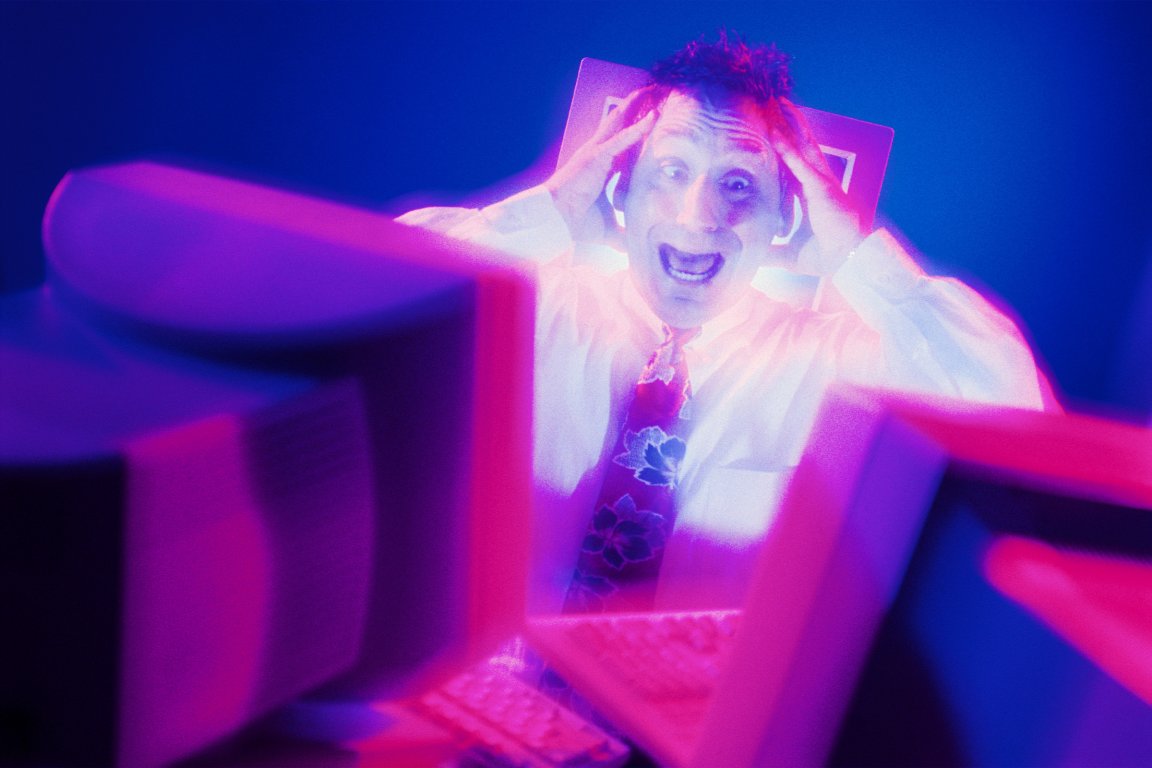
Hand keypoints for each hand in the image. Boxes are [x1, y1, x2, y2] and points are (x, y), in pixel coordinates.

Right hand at [545, 86, 657, 241]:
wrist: (555, 220)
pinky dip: (638, 127)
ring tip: (654, 90)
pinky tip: (653, 116)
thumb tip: (638, 247)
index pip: (624, 145)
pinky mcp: (597, 156)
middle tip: (655, 94)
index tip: (653, 121)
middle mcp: (599, 155)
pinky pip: (622, 138)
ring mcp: (597, 153)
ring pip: (621, 122)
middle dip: (637, 109)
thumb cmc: (575, 222)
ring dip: (638, 106)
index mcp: (601, 168)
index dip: (638, 132)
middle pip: (621, 126)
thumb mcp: (609, 230)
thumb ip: (624, 235)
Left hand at [768, 98, 864, 275]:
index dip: (781, 145)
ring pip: (801, 145)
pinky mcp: (820, 187)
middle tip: (772, 104)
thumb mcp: (789, 253)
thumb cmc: (826, 256)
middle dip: (786, 124)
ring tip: (776, 102)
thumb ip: (770, 251)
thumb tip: (750, 257)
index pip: (791, 163)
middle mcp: (815, 182)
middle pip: (798, 145)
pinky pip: (799, 162)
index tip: (769, 129)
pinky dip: (786, 146)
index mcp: (810, 193)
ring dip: (788, 124)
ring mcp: (819, 181)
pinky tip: (774, 131)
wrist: (849, 261)